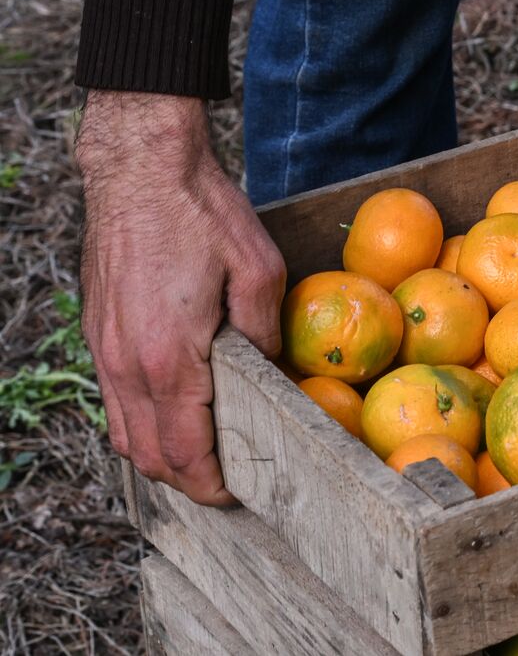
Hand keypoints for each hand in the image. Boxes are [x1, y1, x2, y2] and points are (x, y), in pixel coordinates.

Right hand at [76, 91, 285, 504]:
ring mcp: (105, 350)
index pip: (185, 451)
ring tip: (202, 458)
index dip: (212, 484)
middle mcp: (127, 364)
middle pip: (149, 456)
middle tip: (226, 484)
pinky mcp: (98, 333)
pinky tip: (174, 413)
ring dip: (160, 456)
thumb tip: (272, 372)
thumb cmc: (202, 214)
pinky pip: (115, 401)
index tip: (238, 494)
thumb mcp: (258, 270)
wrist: (140, 170)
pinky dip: (141, 423)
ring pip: (124, 433)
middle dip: (187, 481)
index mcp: (169, 358)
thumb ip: (264, 332)